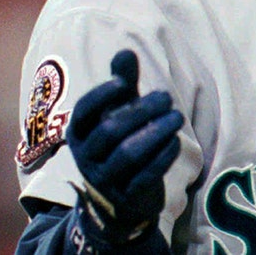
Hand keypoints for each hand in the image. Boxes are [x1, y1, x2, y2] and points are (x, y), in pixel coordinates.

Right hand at [66, 49, 184, 243]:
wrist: (117, 204)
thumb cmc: (117, 145)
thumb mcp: (117, 114)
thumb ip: (122, 85)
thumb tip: (126, 51)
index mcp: (78, 133)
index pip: (83, 111)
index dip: (102, 95)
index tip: (125, 81)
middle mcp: (86, 157)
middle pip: (109, 131)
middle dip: (139, 111)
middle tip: (166, 96)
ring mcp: (105, 180)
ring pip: (127, 155)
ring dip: (155, 133)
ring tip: (177, 117)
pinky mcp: (126, 198)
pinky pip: (144, 176)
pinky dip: (161, 157)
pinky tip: (176, 141)